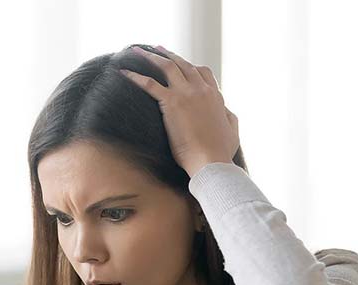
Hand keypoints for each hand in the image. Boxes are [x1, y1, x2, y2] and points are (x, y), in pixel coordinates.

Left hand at [120, 44, 240, 177]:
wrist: (211, 161)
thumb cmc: (221, 152)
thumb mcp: (232, 130)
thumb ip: (229, 116)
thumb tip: (226, 110)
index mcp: (215, 97)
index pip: (203, 73)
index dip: (191, 67)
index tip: (181, 64)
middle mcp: (201, 90)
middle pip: (184, 65)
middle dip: (170, 55)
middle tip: (158, 49)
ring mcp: (187, 94)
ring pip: (168, 67)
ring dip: (152, 57)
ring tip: (139, 51)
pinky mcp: (172, 103)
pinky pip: (150, 84)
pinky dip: (135, 76)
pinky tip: (124, 72)